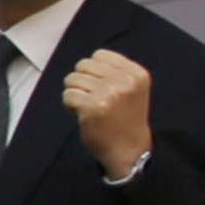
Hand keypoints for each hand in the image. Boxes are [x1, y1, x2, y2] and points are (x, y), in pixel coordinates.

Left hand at [64, 47, 152, 176]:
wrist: (129, 150)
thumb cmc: (126, 118)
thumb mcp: (131, 88)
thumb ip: (115, 72)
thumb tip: (87, 61)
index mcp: (136, 74)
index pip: (100, 55)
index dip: (93, 70)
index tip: (100, 86)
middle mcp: (125, 81)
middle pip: (83, 65)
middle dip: (82, 80)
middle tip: (92, 98)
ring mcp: (109, 93)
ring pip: (72, 79)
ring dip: (75, 93)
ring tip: (88, 106)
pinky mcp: (93, 107)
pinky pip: (67, 95)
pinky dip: (70, 105)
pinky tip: (83, 114)